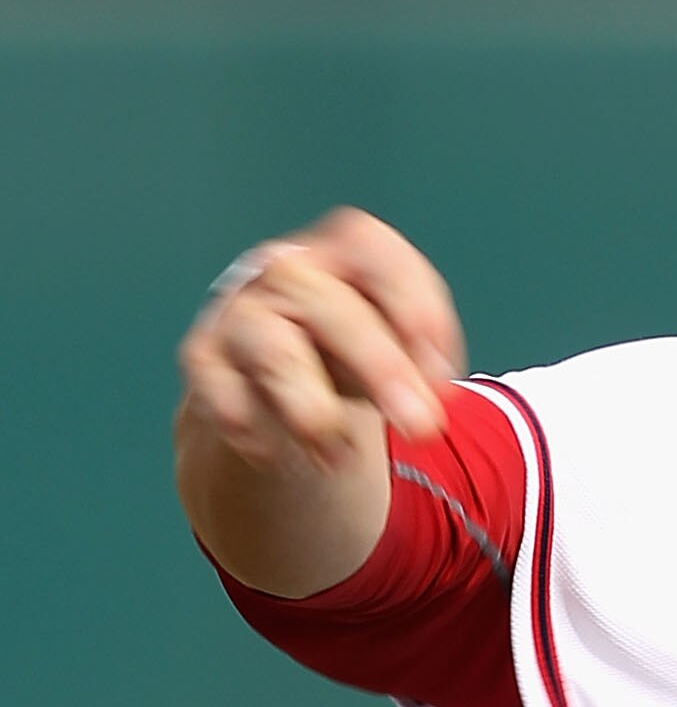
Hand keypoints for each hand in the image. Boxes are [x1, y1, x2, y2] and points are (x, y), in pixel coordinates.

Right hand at [175, 207, 467, 595]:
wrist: (278, 387)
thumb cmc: (350, 355)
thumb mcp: (396, 351)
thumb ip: (421, 367)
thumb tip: (431, 403)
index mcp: (340, 252)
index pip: (369, 248)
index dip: (413, 304)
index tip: (444, 374)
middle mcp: (285, 269)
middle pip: (325, 303)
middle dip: (380, 368)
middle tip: (421, 427)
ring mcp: (238, 310)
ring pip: (269, 345)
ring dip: (310, 406)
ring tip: (340, 457)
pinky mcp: (203, 357)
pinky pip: (220, 390)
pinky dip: (251, 426)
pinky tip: (276, 455)